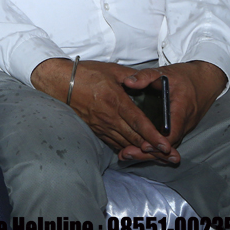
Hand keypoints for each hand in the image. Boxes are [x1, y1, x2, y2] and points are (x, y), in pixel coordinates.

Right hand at [31, 58, 173, 163]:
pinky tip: (136, 152)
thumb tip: (146, 82)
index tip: (166, 145)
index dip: (154, 136)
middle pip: (135, 138)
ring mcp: (101, 125)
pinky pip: (113, 143)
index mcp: (116, 100)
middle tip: (170, 158)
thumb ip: (131, 76)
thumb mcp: (111, 69)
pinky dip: (126, 149)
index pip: (139, 122)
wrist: (59, 82)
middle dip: (154, 150)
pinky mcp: (95, 129)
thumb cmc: (85, 73)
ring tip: (158, 159)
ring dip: (142, 152)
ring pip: (125, 143)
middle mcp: (109, 117)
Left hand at [127, 61, 224, 154]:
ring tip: (126, 154)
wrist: (206, 80)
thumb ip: (145, 76)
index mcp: (181, 109)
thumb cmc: (185, 76)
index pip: (172, 133)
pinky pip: (169, 141)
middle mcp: (185, 122)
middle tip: (126, 154)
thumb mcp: (164, 72)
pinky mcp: (181, 128)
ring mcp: (184, 127)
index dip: (158, 142)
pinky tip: (138, 149)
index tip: (142, 146)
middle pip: (168, 145)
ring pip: (168, 145)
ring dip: (150, 152)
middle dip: (148, 153)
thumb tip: (128, 82)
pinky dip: (155, 147)